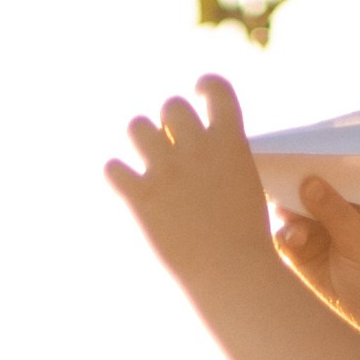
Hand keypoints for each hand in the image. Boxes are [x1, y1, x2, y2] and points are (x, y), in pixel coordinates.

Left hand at [105, 75, 274, 295]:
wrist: (232, 273)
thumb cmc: (246, 240)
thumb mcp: (246, 187)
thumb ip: (224, 160)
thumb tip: (201, 147)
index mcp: (230, 141)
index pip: (216, 89)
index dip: (205, 85)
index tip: (198, 91)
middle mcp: (196, 148)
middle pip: (170, 107)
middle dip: (169, 122)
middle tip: (171, 143)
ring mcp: (167, 171)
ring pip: (136, 127)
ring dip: (140, 137)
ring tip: (146, 157)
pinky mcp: (142, 198)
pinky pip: (113, 169)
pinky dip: (116, 174)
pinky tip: (125, 183)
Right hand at [274, 174, 359, 352]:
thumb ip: (335, 211)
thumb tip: (308, 182)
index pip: (348, 170)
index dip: (331, 157)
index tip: (314, 142)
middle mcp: (342, 211)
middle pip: (317, 183)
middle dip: (302, 175)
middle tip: (287, 162)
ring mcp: (319, 230)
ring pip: (296, 206)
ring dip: (290, 202)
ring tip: (285, 200)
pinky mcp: (299, 251)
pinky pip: (284, 232)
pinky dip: (286, 231)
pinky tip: (293, 237)